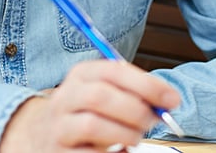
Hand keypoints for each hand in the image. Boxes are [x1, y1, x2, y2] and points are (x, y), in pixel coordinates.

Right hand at [0, 60, 181, 151]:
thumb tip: (168, 101)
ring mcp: (59, 126)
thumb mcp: (106, 92)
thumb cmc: (88, 112)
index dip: (147, 84)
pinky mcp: (58, 152)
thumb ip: (135, 92)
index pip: (114, 71)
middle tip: (153, 121)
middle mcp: (65, 97)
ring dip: (125, 134)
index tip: (172, 99)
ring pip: (93, 125)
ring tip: (135, 138)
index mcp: (81, 75)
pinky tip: (119, 152)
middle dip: (136, 110)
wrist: (43, 136)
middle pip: (101, 97)